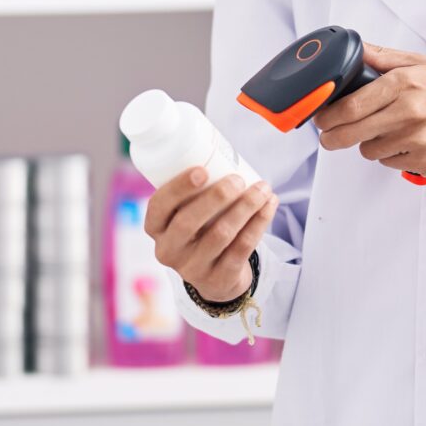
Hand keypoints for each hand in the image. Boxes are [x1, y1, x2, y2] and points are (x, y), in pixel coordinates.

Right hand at [143, 170, 276, 303]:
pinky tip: (269, 206)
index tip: (202, 169)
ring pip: (221, 234)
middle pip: (189, 222)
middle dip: (216, 196)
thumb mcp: (186, 214)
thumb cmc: (202, 230)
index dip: (178, 188)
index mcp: (155, 228)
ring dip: (246, 207)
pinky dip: (259, 223)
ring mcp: (193, 268)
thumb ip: (192, 191)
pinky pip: (242, 248)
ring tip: (263, 189)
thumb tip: (220, 148)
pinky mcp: (219, 278)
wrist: (216, 276)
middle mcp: (168, 250)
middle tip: (238, 179)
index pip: (159, 207)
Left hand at [312, 44, 425, 177]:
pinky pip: (388, 162)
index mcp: (404, 84)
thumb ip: (383, 58)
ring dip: (369, 143)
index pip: (350, 106)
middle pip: (350, 132)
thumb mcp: (421, 65)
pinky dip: (390, 155)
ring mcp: (415, 139)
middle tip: (329, 136)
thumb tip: (354, 48)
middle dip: (332, 137)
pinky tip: (405, 142)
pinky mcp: (422, 160)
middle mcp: (408, 111)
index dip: (327, 116)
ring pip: (367, 150)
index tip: (320, 118)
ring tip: (386, 131)